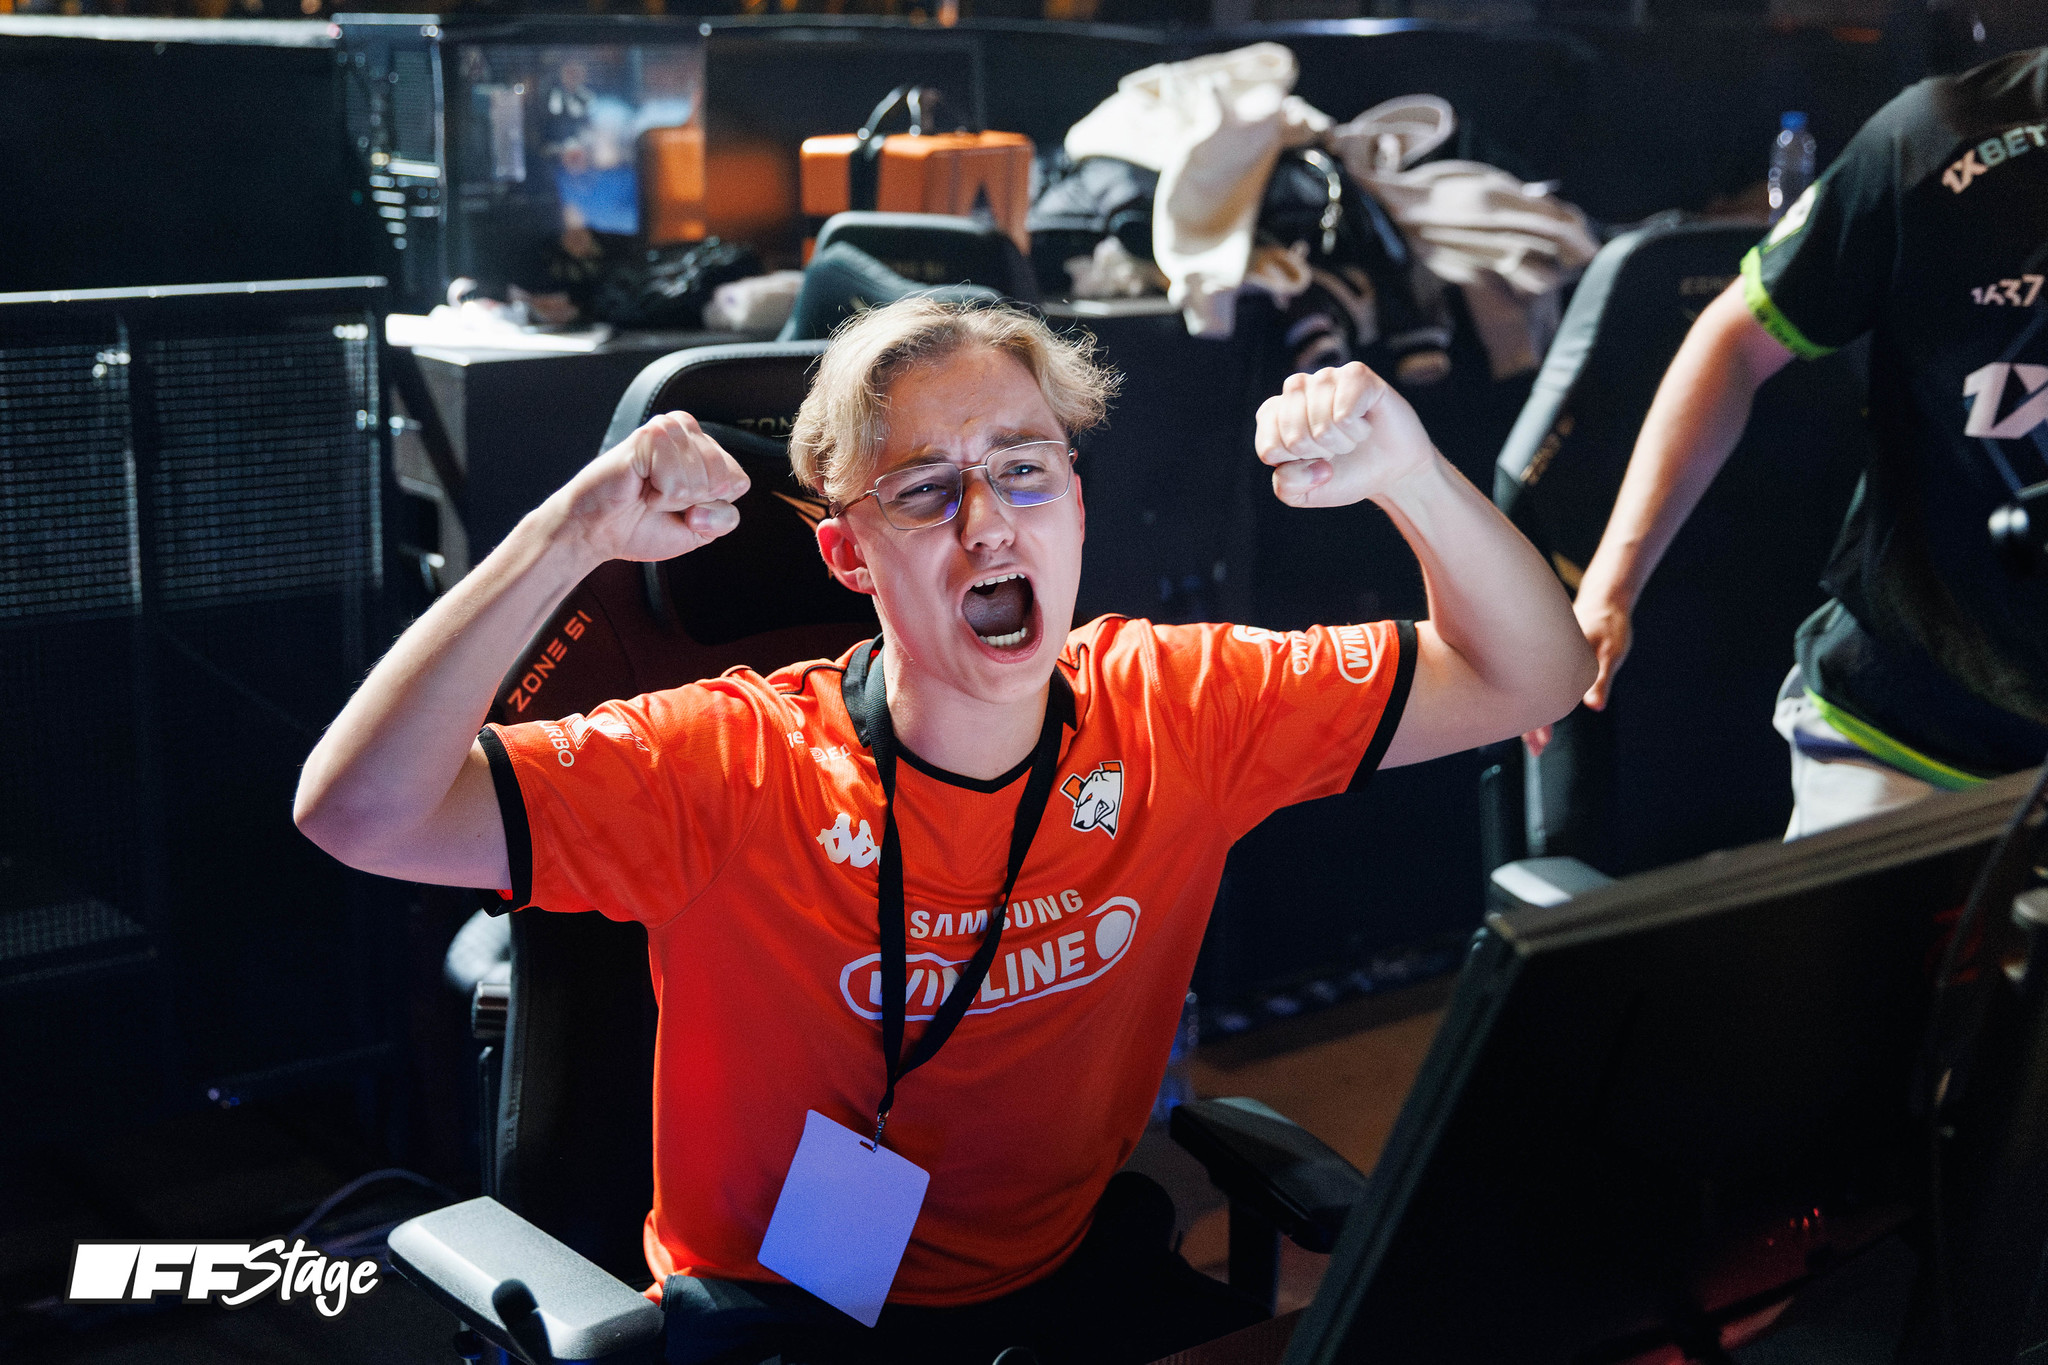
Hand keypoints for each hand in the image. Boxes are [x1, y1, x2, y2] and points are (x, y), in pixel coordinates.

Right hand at [552, 412, 749, 564]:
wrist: (596, 532)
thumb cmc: (640, 526)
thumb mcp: (699, 530)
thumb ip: (725, 516)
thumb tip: (721, 494)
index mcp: (702, 449)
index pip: (739, 480)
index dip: (713, 507)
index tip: (681, 508)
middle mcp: (688, 432)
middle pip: (724, 480)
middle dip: (693, 504)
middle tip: (660, 500)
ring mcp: (669, 430)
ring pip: (702, 480)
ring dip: (673, 499)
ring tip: (649, 491)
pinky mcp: (649, 435)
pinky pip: (678, 479)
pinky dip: (660, 495)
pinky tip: (641, 485)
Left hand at [1254, 362, 1436, 507]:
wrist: (1390, 470)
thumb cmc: (1344, 474)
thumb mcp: (1306, 492)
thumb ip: (1287, 487)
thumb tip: (1310, 465)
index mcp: (1272, 415)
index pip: (1270, 448)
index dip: (1297, 465)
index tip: (1313, 460)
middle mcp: (1296, 389)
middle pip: (1294, 437)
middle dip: (1320, 455)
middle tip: (1335, 449)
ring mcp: (1325, 377)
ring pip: (1321, 424)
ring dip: (1342, 443)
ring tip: (1351, 436)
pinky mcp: (1355, 374)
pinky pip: (1344, 413)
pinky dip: (1357, 430)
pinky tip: (1365, 423)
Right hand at [1522, 589, 1630, 752]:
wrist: (1604, 599)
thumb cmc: (1610, 625)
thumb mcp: (1611, 652)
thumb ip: (1602, 680)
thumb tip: (1595, 707)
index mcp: (1555, 660)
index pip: (1540, 697)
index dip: (1539, 722)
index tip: (1541, 743)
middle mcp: (1543, 660)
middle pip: (1528, 697)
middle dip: (1531, 725)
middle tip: (1537, 751)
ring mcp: (1543, 659)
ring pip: (1529, 690)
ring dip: (1531, 714)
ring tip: (1533, 741)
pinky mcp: (1547, 659)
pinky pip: (1536, 683)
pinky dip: (1535, 699)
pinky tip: (1537, 710)